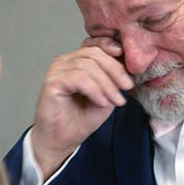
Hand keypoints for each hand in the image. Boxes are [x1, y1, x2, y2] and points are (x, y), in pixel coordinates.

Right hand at [32, 37, 132, 176]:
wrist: (63, 140)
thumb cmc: (81, 118)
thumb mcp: (106, 95)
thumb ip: (113, 79)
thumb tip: (130, 66)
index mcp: (78, 61)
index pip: (95, 44)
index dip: (111, 48)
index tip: (128, 63)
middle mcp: (66, 61)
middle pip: (94, 53)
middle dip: (115, 70)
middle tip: (126, 87)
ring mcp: (58, 70)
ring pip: (88, 65)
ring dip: (107, 84)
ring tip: (115, 101)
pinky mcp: (53, 82)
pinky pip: (78, 78)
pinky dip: (95, 90)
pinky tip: (102, 102)